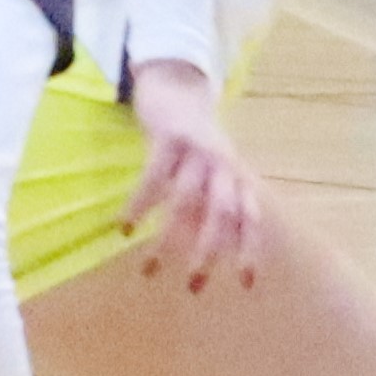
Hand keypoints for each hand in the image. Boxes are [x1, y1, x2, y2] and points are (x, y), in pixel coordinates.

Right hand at [119, 59, 260, 290]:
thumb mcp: (211, 175)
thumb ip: (213, 207)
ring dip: (168, 239)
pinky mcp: (170, 138)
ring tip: (150, 270)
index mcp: (237, 176)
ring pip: (186, 201)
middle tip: (193, 287)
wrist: (178, 89)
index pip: (250, 218)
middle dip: (209, 252)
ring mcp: (198, 150)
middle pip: (224, 213)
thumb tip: (212, 254)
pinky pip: (154, 177)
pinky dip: (140, 206)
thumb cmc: (194, 145)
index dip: (250, 250)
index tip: (245, 285)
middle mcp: (224, 164)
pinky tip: (125, 228)